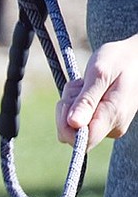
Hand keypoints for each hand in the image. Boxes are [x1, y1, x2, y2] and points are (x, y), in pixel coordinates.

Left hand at [57, 34, 137, 148]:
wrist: (136, 56)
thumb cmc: (120, 60)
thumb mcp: (100, 74)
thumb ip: (87, 100)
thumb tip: (73, 124)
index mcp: (113, 116)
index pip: (82, 141)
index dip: (66, 126)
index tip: (67, 102)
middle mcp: (112, 127)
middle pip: (72, 134)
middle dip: (66, 110)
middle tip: (78, 86)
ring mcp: (108, 126)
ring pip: (72, 126)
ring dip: (70, 104)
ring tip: (84, 84)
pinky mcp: (103, 122)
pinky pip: (78, 120)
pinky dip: (75, 104)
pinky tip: (86, 89)